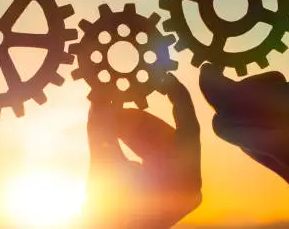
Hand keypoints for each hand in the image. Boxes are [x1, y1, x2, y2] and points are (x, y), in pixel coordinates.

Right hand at [83, 74, 200, 227]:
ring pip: (161, 144)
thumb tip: (99, 94)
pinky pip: (157, 156)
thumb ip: (102, 128)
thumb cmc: (107, 210)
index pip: (189, 127)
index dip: (179, 99)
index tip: (164, 77)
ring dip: (135, 130)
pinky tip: (116, 134)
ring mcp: (180, 187)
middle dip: (140, 119)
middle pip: (169, 135)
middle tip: (116, 106)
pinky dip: (137, 144)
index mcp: (183, 178)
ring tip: (111, 121)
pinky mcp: (168, 189)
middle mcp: (189, 183)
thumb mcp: (103, 164)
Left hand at [200, 12, 288, 225]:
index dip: (210, 81)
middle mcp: (284, 152)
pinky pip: (276, 162)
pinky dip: (278, 141)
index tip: (211, 67)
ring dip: (257, 119)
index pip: (224, 98)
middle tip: (269, 77)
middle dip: (233, 99)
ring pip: (251, 145)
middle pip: (227, 125)